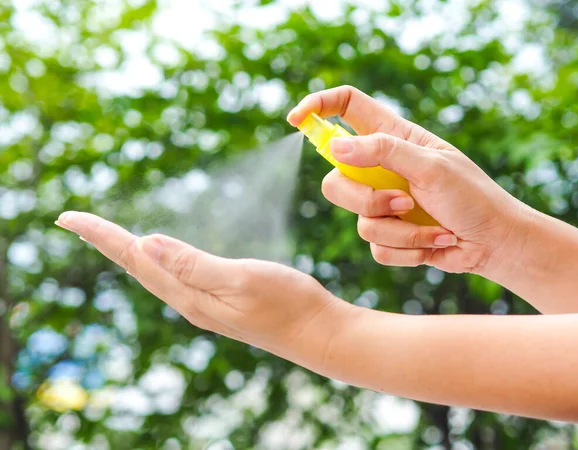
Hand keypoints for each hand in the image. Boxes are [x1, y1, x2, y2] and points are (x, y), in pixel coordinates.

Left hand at [55, 212, 350, 368]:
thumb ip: (192, 263)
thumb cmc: (286, 303)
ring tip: (107, 237)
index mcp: (189, 293)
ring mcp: (204, 303)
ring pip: (153, 273)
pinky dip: (155, 261)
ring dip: (126, 253)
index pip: (135, 258)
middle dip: (105, 242)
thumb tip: (145, 242)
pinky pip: (174, 277)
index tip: (68, 217)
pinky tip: (158, 257)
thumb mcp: (239, 279)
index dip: (101, 236)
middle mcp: (189, 301)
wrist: (317, 333)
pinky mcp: (220, 301)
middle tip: (75, 222)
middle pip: (137, 266)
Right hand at [288, 86, 523, 274]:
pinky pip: (375, 248)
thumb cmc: (473, 197)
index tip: (296, 120)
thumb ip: (383, 152)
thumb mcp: (432, 166)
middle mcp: (382, 169)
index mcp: (394, 139)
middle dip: (364, 199)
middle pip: (335, 178)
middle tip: (403, 202)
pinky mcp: (389, 236)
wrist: (494, 243)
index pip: (347, 108)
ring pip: (357, 219)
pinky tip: (436, 243)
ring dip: (398, 230)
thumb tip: (335, 146)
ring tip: (434, 227)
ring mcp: (383, 204)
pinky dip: (407, 250)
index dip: (318, 106)